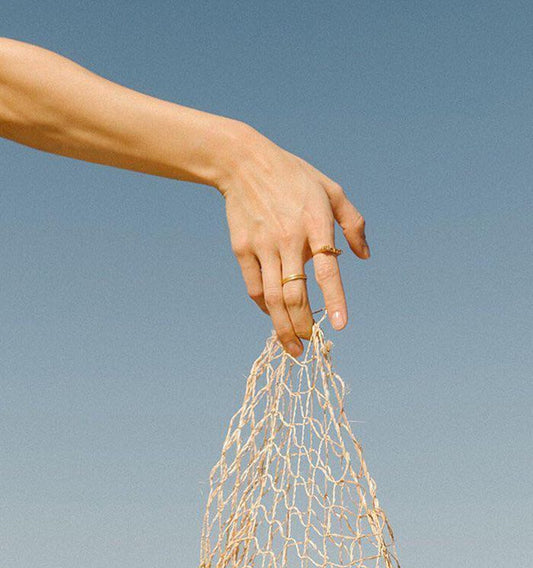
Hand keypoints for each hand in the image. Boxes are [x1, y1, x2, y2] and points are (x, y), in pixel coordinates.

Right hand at [218, 125, 369, 357]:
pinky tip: (274, 317)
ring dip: (283, 328)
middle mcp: (288, 238)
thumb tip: (364, 256)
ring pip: (272, 298)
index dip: (333, 300)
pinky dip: (265, 308)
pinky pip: (254, 288)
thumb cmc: (294, 176)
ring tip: (293, 347)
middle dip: (302, 326)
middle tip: (310, 345)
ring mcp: (263, 245)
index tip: (338, 326)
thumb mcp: (331, 189)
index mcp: (316, 223)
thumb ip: (353, 222)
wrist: (244, 163)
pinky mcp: (242, 249)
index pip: (328, 270)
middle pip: (294, 294)